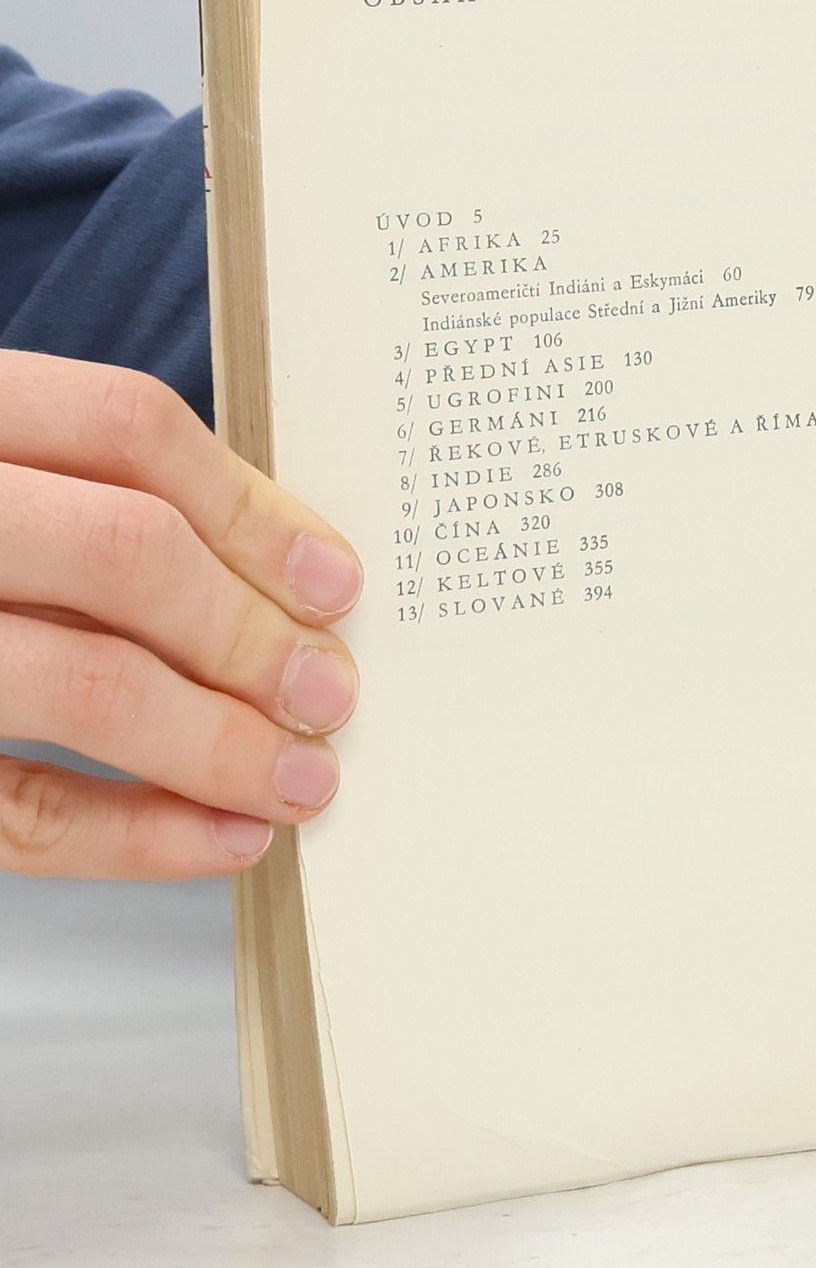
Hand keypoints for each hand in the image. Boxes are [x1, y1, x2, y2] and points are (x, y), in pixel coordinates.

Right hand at [0, 352, 359, 876]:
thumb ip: (75, 492)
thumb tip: (278, 563)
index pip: (126, 429)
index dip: (252, 506)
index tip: (333, 580)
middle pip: (125, 551)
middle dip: (251, 632)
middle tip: (329, 692)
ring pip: (81, 680)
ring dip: (217, 741)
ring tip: (300, 778)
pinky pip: (18, 812)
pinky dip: (139, 836)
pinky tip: (220, 839)